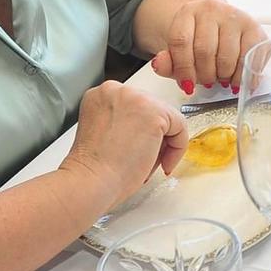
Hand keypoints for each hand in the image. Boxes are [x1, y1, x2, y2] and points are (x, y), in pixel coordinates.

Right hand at [60, 80, 187, 210]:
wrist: (90, 181)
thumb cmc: (94, 168)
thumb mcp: (106, 132)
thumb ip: (125, 122)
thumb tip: (149, 129)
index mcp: (101, 94)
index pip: (136, 107)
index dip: (141, 132)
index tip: (136, 150)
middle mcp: (117, 89)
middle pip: (153, 109)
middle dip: (154, 137)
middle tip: (144, 161)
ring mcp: (136, 97)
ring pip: (168, 118)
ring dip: (164, 144)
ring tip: (147, 165)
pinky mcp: (155, 112)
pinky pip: (180, 127)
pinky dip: (177, 148)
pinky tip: (162, 164)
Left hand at [151, 0, 265, 94]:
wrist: (219, 26)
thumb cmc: (198, 42)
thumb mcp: (178, 53)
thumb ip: (166, 62)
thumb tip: (159, 64)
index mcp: (187, 11)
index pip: (180, 41)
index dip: (183, 69)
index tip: (187, 85)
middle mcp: (212, 8)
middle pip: (204, 51)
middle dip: (205, 75)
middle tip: (207, 81)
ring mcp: (235, 16)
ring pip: (227, 57)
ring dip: (223, 77)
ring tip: (221, 78)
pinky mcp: (254, 27)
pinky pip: (249, 59)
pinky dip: (242, 76)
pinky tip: (236, 80)